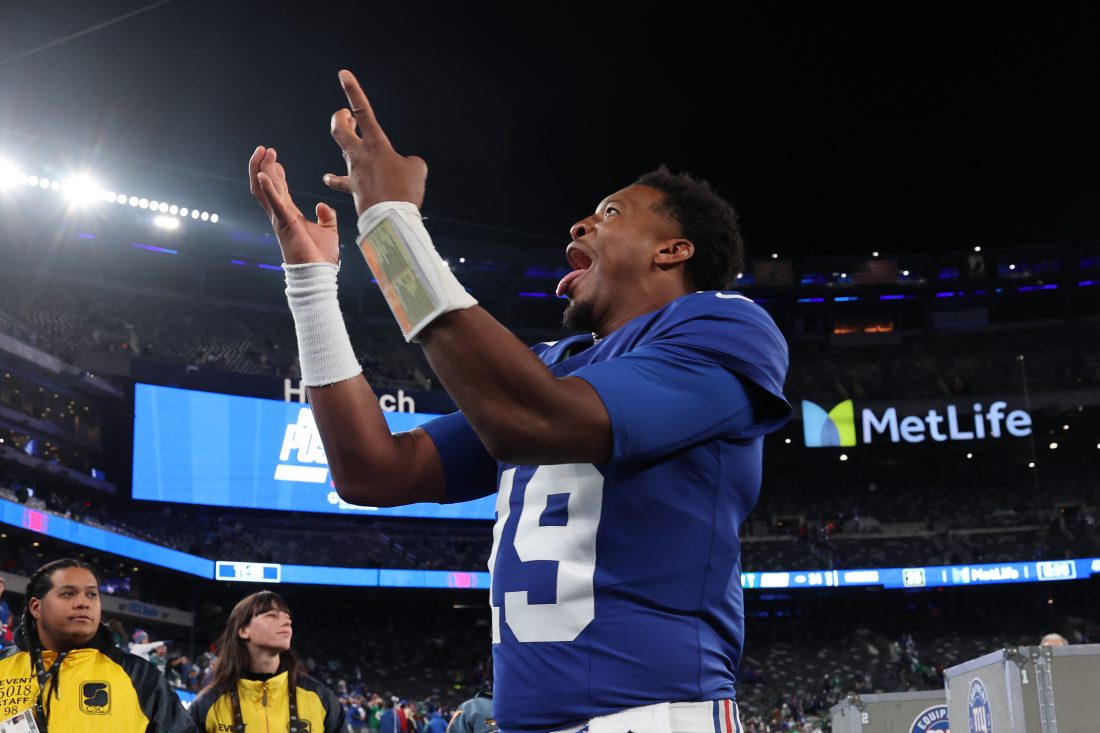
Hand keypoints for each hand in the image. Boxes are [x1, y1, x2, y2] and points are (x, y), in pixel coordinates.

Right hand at [249, 145, 339, 264]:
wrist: (319, 273)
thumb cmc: (321, 256)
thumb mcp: (329, 230)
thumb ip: (327, 216)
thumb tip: (323, 205)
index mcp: (289, 215)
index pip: (278, 189)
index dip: (275, 173)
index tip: (275, 158)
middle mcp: (280, 214)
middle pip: (265, 185)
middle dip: (263, 165)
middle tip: (265, 149)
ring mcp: (280, 218)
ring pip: (263, 189)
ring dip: (260, 170)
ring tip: (262, 152)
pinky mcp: (285, 223)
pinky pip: (273, 203)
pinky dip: (268, 188)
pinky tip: (263, 174)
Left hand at [324, 69, 427, 213]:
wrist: (391, 218)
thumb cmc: (405, 191)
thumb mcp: (417, 169)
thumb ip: (409, 161)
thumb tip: (403, 164)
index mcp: (377, 144)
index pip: (363, 111)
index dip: (353, 91)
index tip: (343, 75)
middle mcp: (360, 155)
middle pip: (340, 130)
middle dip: (341, 118)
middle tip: (344, 114)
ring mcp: (354, 172)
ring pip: (343, 150)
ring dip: (346, 140)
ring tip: (348, 135)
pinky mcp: (353, 189)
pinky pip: (340, 181)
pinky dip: (336, 179)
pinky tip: (329, 178)